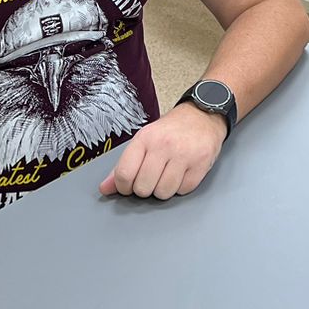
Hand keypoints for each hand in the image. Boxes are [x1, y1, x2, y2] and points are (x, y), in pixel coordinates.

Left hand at [99, 104, 226, 199]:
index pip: (124, 174)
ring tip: (168, 174)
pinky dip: (181, 186)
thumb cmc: (171, 130)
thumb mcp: (144, 140)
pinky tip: (182, 172)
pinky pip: (183, 190)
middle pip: (143, 188)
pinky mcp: (201, 163)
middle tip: (152, 177)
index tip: (129, 185)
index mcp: (145, 138)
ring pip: (163, 193)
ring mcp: (184, 154)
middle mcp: (164, 145)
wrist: (203, 115)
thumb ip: (124, 165)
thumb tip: (105, 189)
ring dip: (164, 189)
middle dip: (146, 188)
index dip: (124, 187)